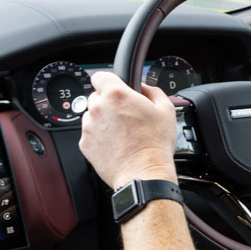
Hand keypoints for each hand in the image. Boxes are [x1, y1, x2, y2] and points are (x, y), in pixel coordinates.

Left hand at [79, 71, 177, 187]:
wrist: (143, 173)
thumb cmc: (155, 145)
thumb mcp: (166, 109)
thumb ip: (152, 90)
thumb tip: (144, 86)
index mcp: (116, 95)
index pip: (100, 76)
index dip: (109, 81)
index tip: (114, 87)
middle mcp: (98, 108)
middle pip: (96, 96)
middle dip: (108, 102)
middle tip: (125, 115)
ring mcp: (89, 127)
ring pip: (92, 116)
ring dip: (103, 120)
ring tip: (121, 133)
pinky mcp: (85, 144)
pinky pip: (90, 134)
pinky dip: (99, 137)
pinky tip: (115, 144)